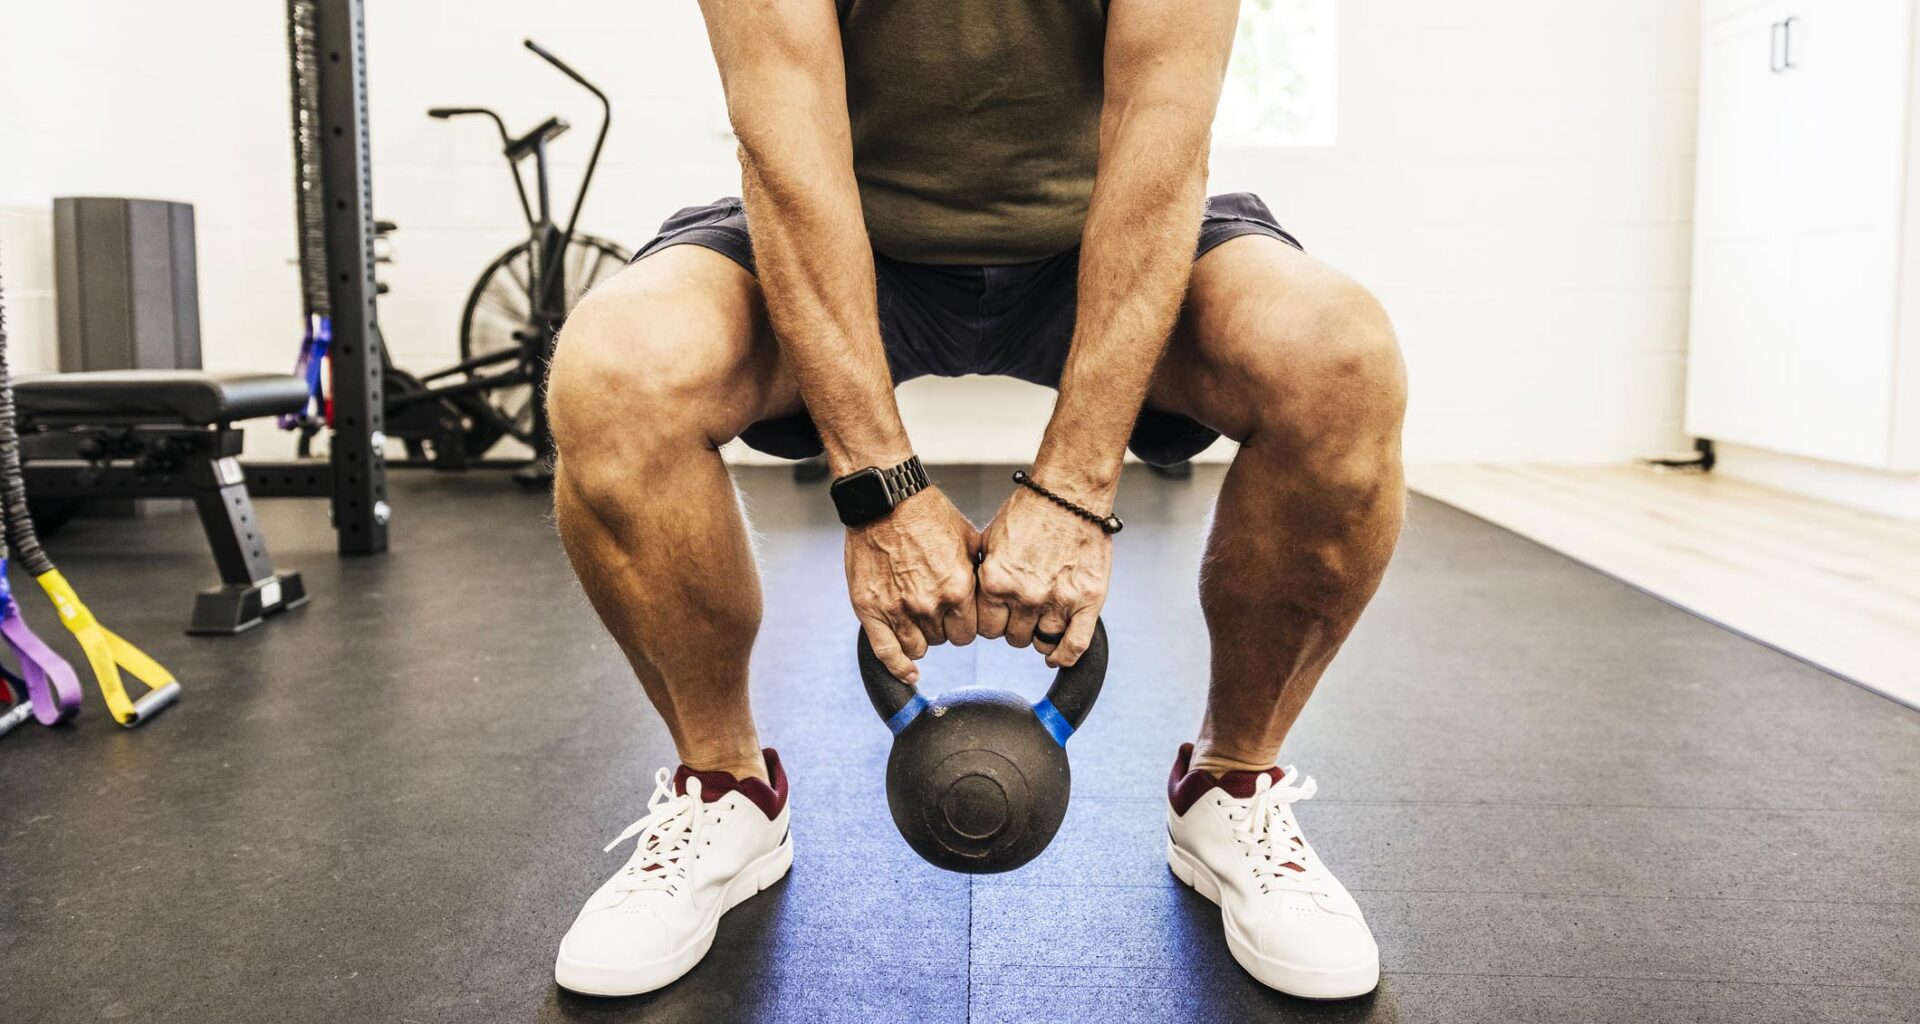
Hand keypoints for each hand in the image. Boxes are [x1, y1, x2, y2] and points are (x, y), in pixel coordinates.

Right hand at [845, 488, 981, 683]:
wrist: (886, 499)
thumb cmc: (929, 514)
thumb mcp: (970, 540)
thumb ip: (982, 574)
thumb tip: (999, 595)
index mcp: (959, 589)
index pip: (973, 633)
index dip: (968, 622)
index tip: (962, 613)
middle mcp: (930, 604)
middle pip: (947, 640)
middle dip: (946, 626)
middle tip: (938, 606)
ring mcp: (898, 609)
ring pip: (919, 647)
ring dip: (922, 636)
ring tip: (918, 614)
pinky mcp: (871, 609)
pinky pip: (886, 652)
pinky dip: (898, 666)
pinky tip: (909, 673)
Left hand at [977, 485, 1111, 666]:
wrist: (1069, 493)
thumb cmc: (1029, 510)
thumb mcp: (990, 540)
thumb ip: (983, 574)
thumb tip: (969, 598)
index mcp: (995, 581)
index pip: (984, 628)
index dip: (991, 623)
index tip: (998, 616)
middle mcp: (1024, 595)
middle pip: (1012, 637)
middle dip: (1014, 626)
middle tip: (1022, 611)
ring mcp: (1057, 600)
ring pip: (1041, 641)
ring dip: (1039, 634)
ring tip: (1040, 619)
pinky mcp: (1087, 600)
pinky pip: (1075, 645)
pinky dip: (1064, 655)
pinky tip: (1055, 655)